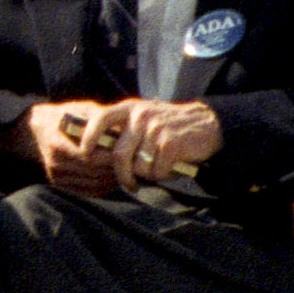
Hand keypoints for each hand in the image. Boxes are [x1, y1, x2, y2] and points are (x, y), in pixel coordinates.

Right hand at [22, 100, 124, 195]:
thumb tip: (124, 129)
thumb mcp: (79, 109)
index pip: (90, 157)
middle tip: (134, 161)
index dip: (112, 156)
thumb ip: (99, 118)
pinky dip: (106, 186)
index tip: (129, 150)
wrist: (35, 130)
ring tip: (127, 168)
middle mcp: (56, 164)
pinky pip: (89, 191)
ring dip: (114, 179)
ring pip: (95, 184)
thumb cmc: (63, 115)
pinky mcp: (60, 184)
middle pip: (95, 173)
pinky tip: (114, 175)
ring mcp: (57, 176)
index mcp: (58, 144)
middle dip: (117, 168)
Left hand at [95, 99, 221, 192]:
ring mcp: (156, 128)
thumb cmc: (167, 127)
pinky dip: (163, 175)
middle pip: (119, 155)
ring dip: (148, 175)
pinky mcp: (171, 143)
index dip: (88, 138)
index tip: (86, 154)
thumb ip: (122, 132)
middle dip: (122, 175)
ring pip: (139, 166)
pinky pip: (157, 171)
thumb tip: (94, 155)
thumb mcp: (142, 119)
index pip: (100, 119)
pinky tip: (171, 167)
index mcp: (129, 108)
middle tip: (129, 184)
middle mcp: (140, 115)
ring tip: (158, 167)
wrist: (207, 123)